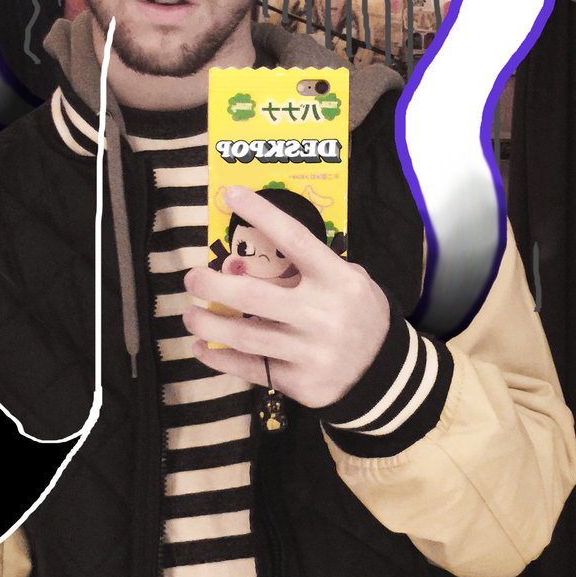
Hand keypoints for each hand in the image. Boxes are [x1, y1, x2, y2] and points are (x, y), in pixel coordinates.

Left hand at [182, 186, 390, 408]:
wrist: (384, 371)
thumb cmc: (358, 314)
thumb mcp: (350, 281)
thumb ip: (309, 269)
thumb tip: (250, 260)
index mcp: (337, 280)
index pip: (294, 239)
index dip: (262, 214)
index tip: (231, 195)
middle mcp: (323, 314)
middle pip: (254, 297)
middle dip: (214, 286)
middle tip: (192, 278)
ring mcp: (311, 351)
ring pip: (246, 336)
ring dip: (209, 325)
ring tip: (191, 315)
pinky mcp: (300, 381)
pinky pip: (251, 368)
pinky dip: (220, 359)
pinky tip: (202, 348)